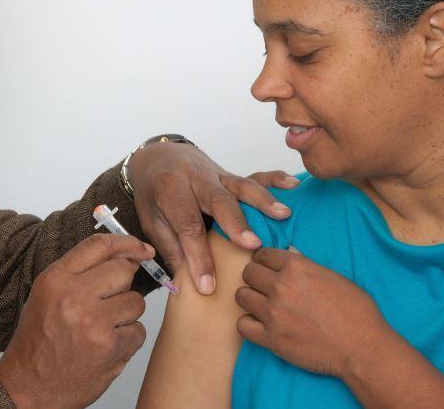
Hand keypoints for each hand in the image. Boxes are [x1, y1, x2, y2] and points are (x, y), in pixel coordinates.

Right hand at [0, 234, 153, 408]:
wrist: (28, 386)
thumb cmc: (38, 340)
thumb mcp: (47, 295)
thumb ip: (80, 272)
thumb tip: (124, 256)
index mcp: (56, 279)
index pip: (100, 245)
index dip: (127, 243)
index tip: (141, 249)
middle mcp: (74, 296)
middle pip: (123, 271)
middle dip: (123, 285)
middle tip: (110, 302)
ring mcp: (93, 322)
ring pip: (136, 301)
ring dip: (126, 314)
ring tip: (102, 328)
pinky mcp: (110, 347)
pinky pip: (138, 331)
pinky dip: (128, 340)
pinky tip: (106, 347)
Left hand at [126, 141, 298, 294]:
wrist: (160, 157)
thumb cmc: (155, 193)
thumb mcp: (151, 219)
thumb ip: (170, 247)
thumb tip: (185, 283)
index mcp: (170, 190)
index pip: (187, 225)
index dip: (198, 257)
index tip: (208, 285)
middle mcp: (196, 179)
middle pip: (218, 200)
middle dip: (236, 223)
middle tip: (252, 245)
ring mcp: (218, 175)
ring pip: (241, 186)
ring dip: (263, 201)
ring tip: (283, 215)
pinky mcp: (232, 175)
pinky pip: (255, 175)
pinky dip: (275, 179)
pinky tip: (292, 185)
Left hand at [234, 246, 390, 378]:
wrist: (362, 347)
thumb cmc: (356, 311)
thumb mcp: (333, 276)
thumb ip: (306, 265)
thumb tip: (289, 254)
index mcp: (297, 267)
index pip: (264, 254)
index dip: (264, 260)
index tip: (266, 266)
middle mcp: (281, 287)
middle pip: (249, 273)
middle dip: (255, 277)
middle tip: (263, 286)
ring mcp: (274, 313)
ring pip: (242, 296)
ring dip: (250, 298)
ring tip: (260, 304)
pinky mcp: (271, 338)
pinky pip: (242, 325)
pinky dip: (248, 323)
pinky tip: (259, 324)